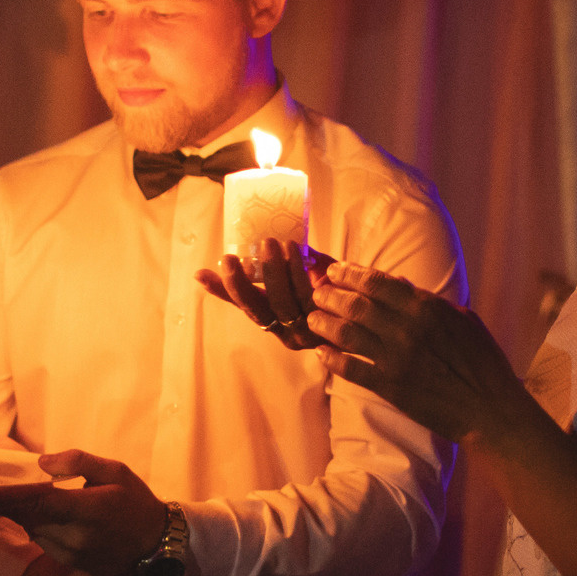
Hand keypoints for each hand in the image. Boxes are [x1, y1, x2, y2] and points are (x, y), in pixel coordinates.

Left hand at [0, 449, 167, 575]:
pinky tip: (55, 519)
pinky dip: (43, 530)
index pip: (36, 503)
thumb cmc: (136, 501)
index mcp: (87, 510)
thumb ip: (78, 462)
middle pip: (30, 518)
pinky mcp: (75, 567)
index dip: (5, 498)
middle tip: (2, 488)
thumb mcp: (114, 470)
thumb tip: (43, 462)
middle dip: (15, 504)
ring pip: (35, 533)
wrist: (157, 543)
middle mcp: (77, 537)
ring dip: (31, 517)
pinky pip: (47, 545)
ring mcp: (75, 556)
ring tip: (41, 502)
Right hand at [197, 238, 323, 349]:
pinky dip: (299, 271)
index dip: (223, 292)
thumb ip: (264, 271)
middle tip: (233, 255)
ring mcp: (311, 331)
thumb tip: (221, 258)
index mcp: (275, 323)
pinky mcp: (332, 323)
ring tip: (269, 242)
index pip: (244, 308)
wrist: (373, 299)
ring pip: (284, 303)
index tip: (203, 273)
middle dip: (243, 283)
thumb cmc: (329, 284)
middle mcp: (289, 333)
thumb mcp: (292, 277)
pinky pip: (310, 295)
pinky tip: (296, 248)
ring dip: (273, 272)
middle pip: (260, 310)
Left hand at [309, 262, 531, 444]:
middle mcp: (408, 328)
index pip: (377, 282)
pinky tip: (321, 353)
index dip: (350, 274)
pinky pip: (351, 369)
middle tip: (318, 293)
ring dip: (324, 324)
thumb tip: (399, 284)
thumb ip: (429, 302)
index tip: (335, 271)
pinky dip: (332, 360)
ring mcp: (397, 358)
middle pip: (356, 305)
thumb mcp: (462, 320)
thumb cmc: (482, 363)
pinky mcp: (390, 387)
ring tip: (313, 319)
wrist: (490, 409)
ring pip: (347, 334)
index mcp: (426, 307)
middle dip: (330, 295)